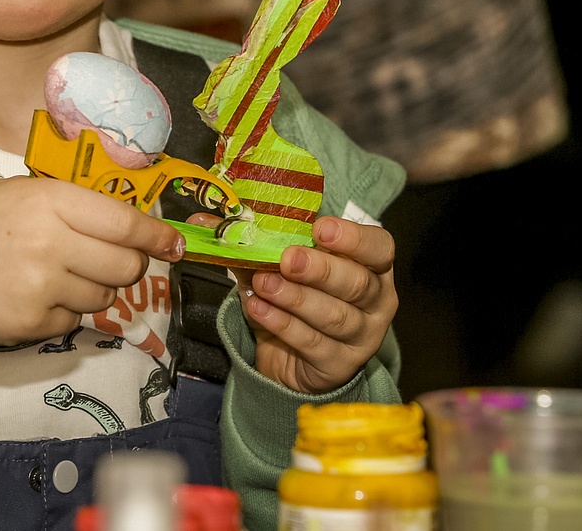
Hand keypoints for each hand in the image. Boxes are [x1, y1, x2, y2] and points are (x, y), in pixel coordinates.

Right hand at [0, 177, 183, 422]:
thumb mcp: (5, 192)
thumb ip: (58, 202)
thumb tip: (111, 219)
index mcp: (46, 199)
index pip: (125, 222)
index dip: (156, 235)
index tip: (174, 243)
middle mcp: (52, 242)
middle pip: (125, 265)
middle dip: (125, 264)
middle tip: (105, 259)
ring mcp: (43, 287)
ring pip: (104, 298)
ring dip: (92, 289)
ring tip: (53, 275)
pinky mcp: (32, 325)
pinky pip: (72, 321)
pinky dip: (62, 312)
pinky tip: (28, 296)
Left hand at [188, 213, 396, 393]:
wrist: (291, 356)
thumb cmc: (294, 296)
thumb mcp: (276, 265)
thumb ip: (249, 240)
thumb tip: (202, 217)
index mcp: (370, 265)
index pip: (379, 246)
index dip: (354, 237)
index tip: (320, 229)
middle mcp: (376, 301)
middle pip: (357, 283)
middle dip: (320, 268)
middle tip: (286, 258)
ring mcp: (362, 337)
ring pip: (335, 315)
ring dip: (295, 297)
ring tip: (263, 283)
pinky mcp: (339, 365)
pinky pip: (313, 343)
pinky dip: (284, 325)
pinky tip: (260, 310)